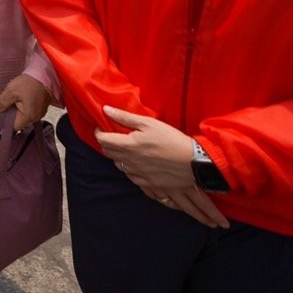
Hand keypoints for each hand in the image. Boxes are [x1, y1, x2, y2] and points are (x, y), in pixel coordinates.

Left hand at [0, 74, 51, 131]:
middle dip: (12, 114)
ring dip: (18, 110)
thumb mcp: (11, 91)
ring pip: (25, 116)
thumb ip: (2, 102)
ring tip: (16, 98)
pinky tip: (23, 97)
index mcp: (28, 116)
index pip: (14, 127)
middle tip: (8, 102)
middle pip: (20, 122)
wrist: (44, 75)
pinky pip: (30, 111)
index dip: (6, 121)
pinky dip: (25, 107)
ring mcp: (40, 113)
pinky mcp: (42, 108)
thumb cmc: (28, 83)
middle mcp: (36, 117)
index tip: (2, 112)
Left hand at [96, 106, 229, 229]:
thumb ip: (125, 117)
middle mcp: (129, 161)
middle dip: (107, 143)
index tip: (102, 127)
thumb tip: (105, 110)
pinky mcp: (147, 182)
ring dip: (117, 156)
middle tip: (113, 136)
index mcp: (128, 145)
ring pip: (118, 165)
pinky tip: (136, 163)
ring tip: (126, 148)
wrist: (193, 163)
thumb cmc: (171, 139)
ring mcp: (138, 173)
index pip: (102, 140)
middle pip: (108, 153)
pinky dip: (128, 168)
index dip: (99, 132)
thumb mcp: (148, 123)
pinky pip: (130, 176)